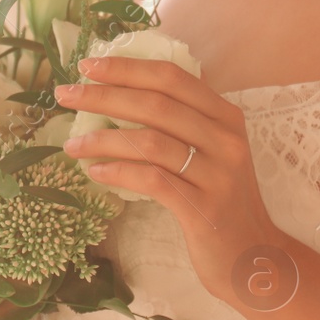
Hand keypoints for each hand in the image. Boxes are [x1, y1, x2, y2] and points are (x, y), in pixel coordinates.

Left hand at [56, 55, 287, 298]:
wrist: (254, 254)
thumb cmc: (220, 199)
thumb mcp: (210, 152)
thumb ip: (179, 123)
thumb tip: (121, 96)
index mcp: (225, 116)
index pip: (171, 77)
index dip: (127, 68)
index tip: (87, 65)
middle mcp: (225, 139)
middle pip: (156, 104)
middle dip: (104, 95)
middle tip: (65, 96)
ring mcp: (217, 173)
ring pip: (150, 142)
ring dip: (102, 140)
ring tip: (71, 145)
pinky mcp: (204, 208)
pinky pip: (152, 180)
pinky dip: (118, 172)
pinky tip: (94, 172)